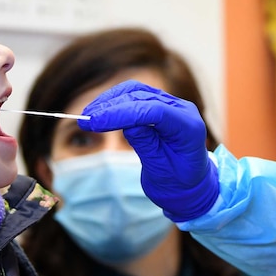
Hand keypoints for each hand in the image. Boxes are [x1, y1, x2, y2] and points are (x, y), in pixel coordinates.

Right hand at [78, 80, 218, 220]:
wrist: (190, 184)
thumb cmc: (178, 182)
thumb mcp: (161, 171)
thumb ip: (147, 145)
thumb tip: (127, 124)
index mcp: (189, 128)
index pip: (155, 111)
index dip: (122, 113)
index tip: (95, 122)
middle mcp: (182, 109)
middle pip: (143, 97)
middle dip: (112, 107)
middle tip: (86, 120)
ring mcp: (171, 104)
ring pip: (136, 91)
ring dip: (110, 100)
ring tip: (89, 115)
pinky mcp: (159, 104)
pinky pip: (135, 95)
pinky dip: (115, 100)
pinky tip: (100, 111)